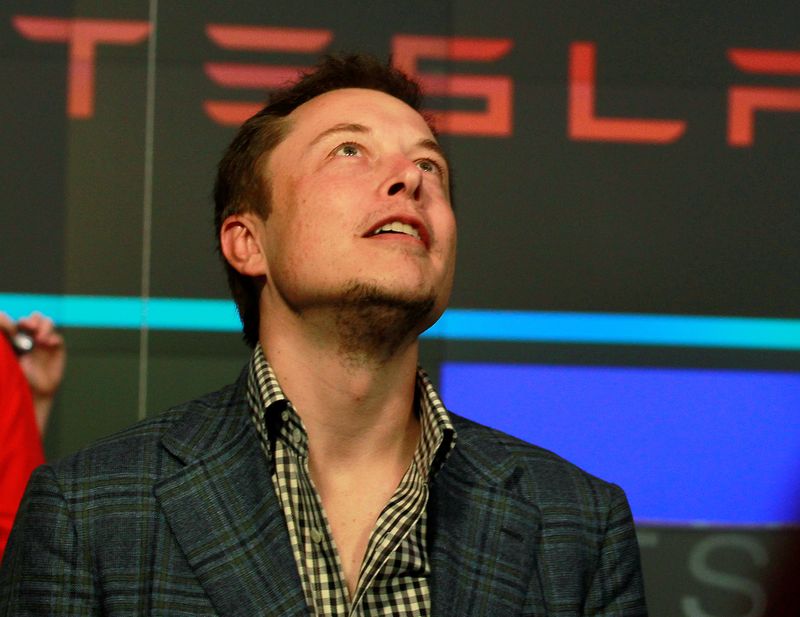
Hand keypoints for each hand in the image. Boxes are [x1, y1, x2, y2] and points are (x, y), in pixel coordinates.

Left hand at [0, 311, 65, 432]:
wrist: (35, 392)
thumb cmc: (19, 379)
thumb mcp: (10, 362)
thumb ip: (8, 347)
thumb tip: (6, 330)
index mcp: (19, 337)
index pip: (21, 322)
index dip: (22, 321)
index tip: (19, 328)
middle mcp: (32, 337)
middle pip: (35, 318)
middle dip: (33, 320)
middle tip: (30, 328)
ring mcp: (45, 342)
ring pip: (47, 323)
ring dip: (45, 327)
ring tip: (41, 339)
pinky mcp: (57, 348)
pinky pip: (57, 337)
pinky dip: (54, 338)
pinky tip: (49, 344)